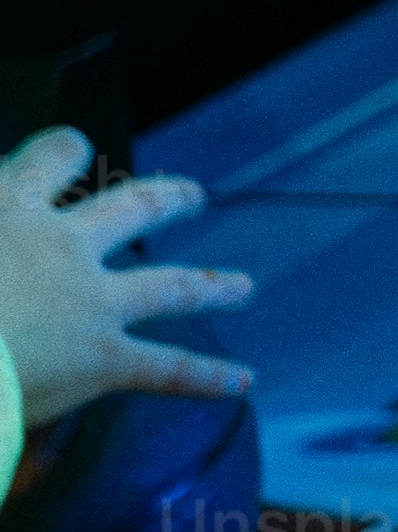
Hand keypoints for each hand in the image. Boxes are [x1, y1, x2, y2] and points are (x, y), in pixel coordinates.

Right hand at [0, 128, 249, 428]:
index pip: (50, 157)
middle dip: (168, 199)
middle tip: (192, 196)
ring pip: (172, 284)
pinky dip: (207, 378)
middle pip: (135, 207)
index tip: (73, 149)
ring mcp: (93, 302)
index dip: (63, 151)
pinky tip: (241, 383)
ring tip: (241, 286)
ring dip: (213, 283)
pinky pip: (167, 370)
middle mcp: (64, 244)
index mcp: (9, 205)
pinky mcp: (103, 359)